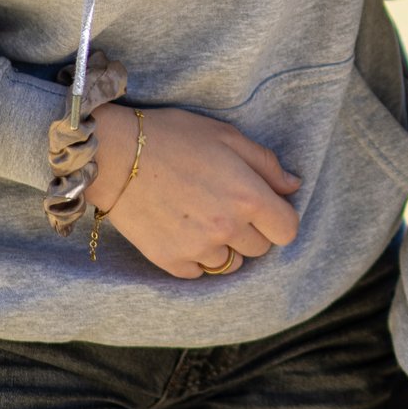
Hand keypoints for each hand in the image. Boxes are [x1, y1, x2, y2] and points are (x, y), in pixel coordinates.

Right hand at [84, 105, 301, 278]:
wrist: (114, 154)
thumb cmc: (173, 137)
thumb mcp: (227, 136)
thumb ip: (266, 164)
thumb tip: (292, 186)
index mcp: (248, 197)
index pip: (287, 230)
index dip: (280, 219)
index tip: (266, 209)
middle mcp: (227, 228)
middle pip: (260, 248)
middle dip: (251, 230)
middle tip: (227, 206)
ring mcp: (197, 249)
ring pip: (229, 263)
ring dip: (224, 246)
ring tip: (203, 218)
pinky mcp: (170, 261)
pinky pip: (198, 271)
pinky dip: (196, 256)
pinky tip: (183, 230)